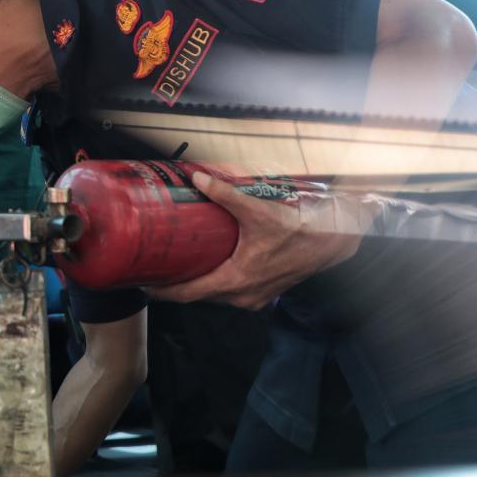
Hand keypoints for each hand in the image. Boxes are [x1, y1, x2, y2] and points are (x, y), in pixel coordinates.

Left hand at [146, 171, 365, 310]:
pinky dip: (217, 281)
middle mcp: (243, 296)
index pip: (188, 294)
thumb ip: (225, 194)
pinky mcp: (264, 292)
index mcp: (236, 281)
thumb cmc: (299, 229)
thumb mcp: (258, 210)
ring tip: (177, 267)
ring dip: (198, 283)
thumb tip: (197, 178)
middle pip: (199, 295)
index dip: (163, 291)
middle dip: (176, 284)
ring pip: (216, 294)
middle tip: (156, 269)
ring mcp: (254, 297)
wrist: (332, 240)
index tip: (144, 284)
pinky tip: (209, 266)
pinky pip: (232, 291)